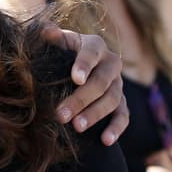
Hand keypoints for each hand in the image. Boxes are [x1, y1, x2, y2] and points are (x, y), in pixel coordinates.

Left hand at [41, 24, 128, 144]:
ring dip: (94, 114)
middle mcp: (110, 64)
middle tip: (61, 114)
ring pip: (112, 100)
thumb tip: (47, 30)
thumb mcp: (56, 43)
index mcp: (94, 46)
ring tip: (76, 127)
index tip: (75, 78)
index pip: (91, 53)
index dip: (84, 65)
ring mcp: (118, 85)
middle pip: (100, 82)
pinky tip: (106, 141)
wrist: (77, 66)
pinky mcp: (121, 103)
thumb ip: (52, 38)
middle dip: (81, 99)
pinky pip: (123, 116)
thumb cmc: (61, 53)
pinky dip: (116, 128)